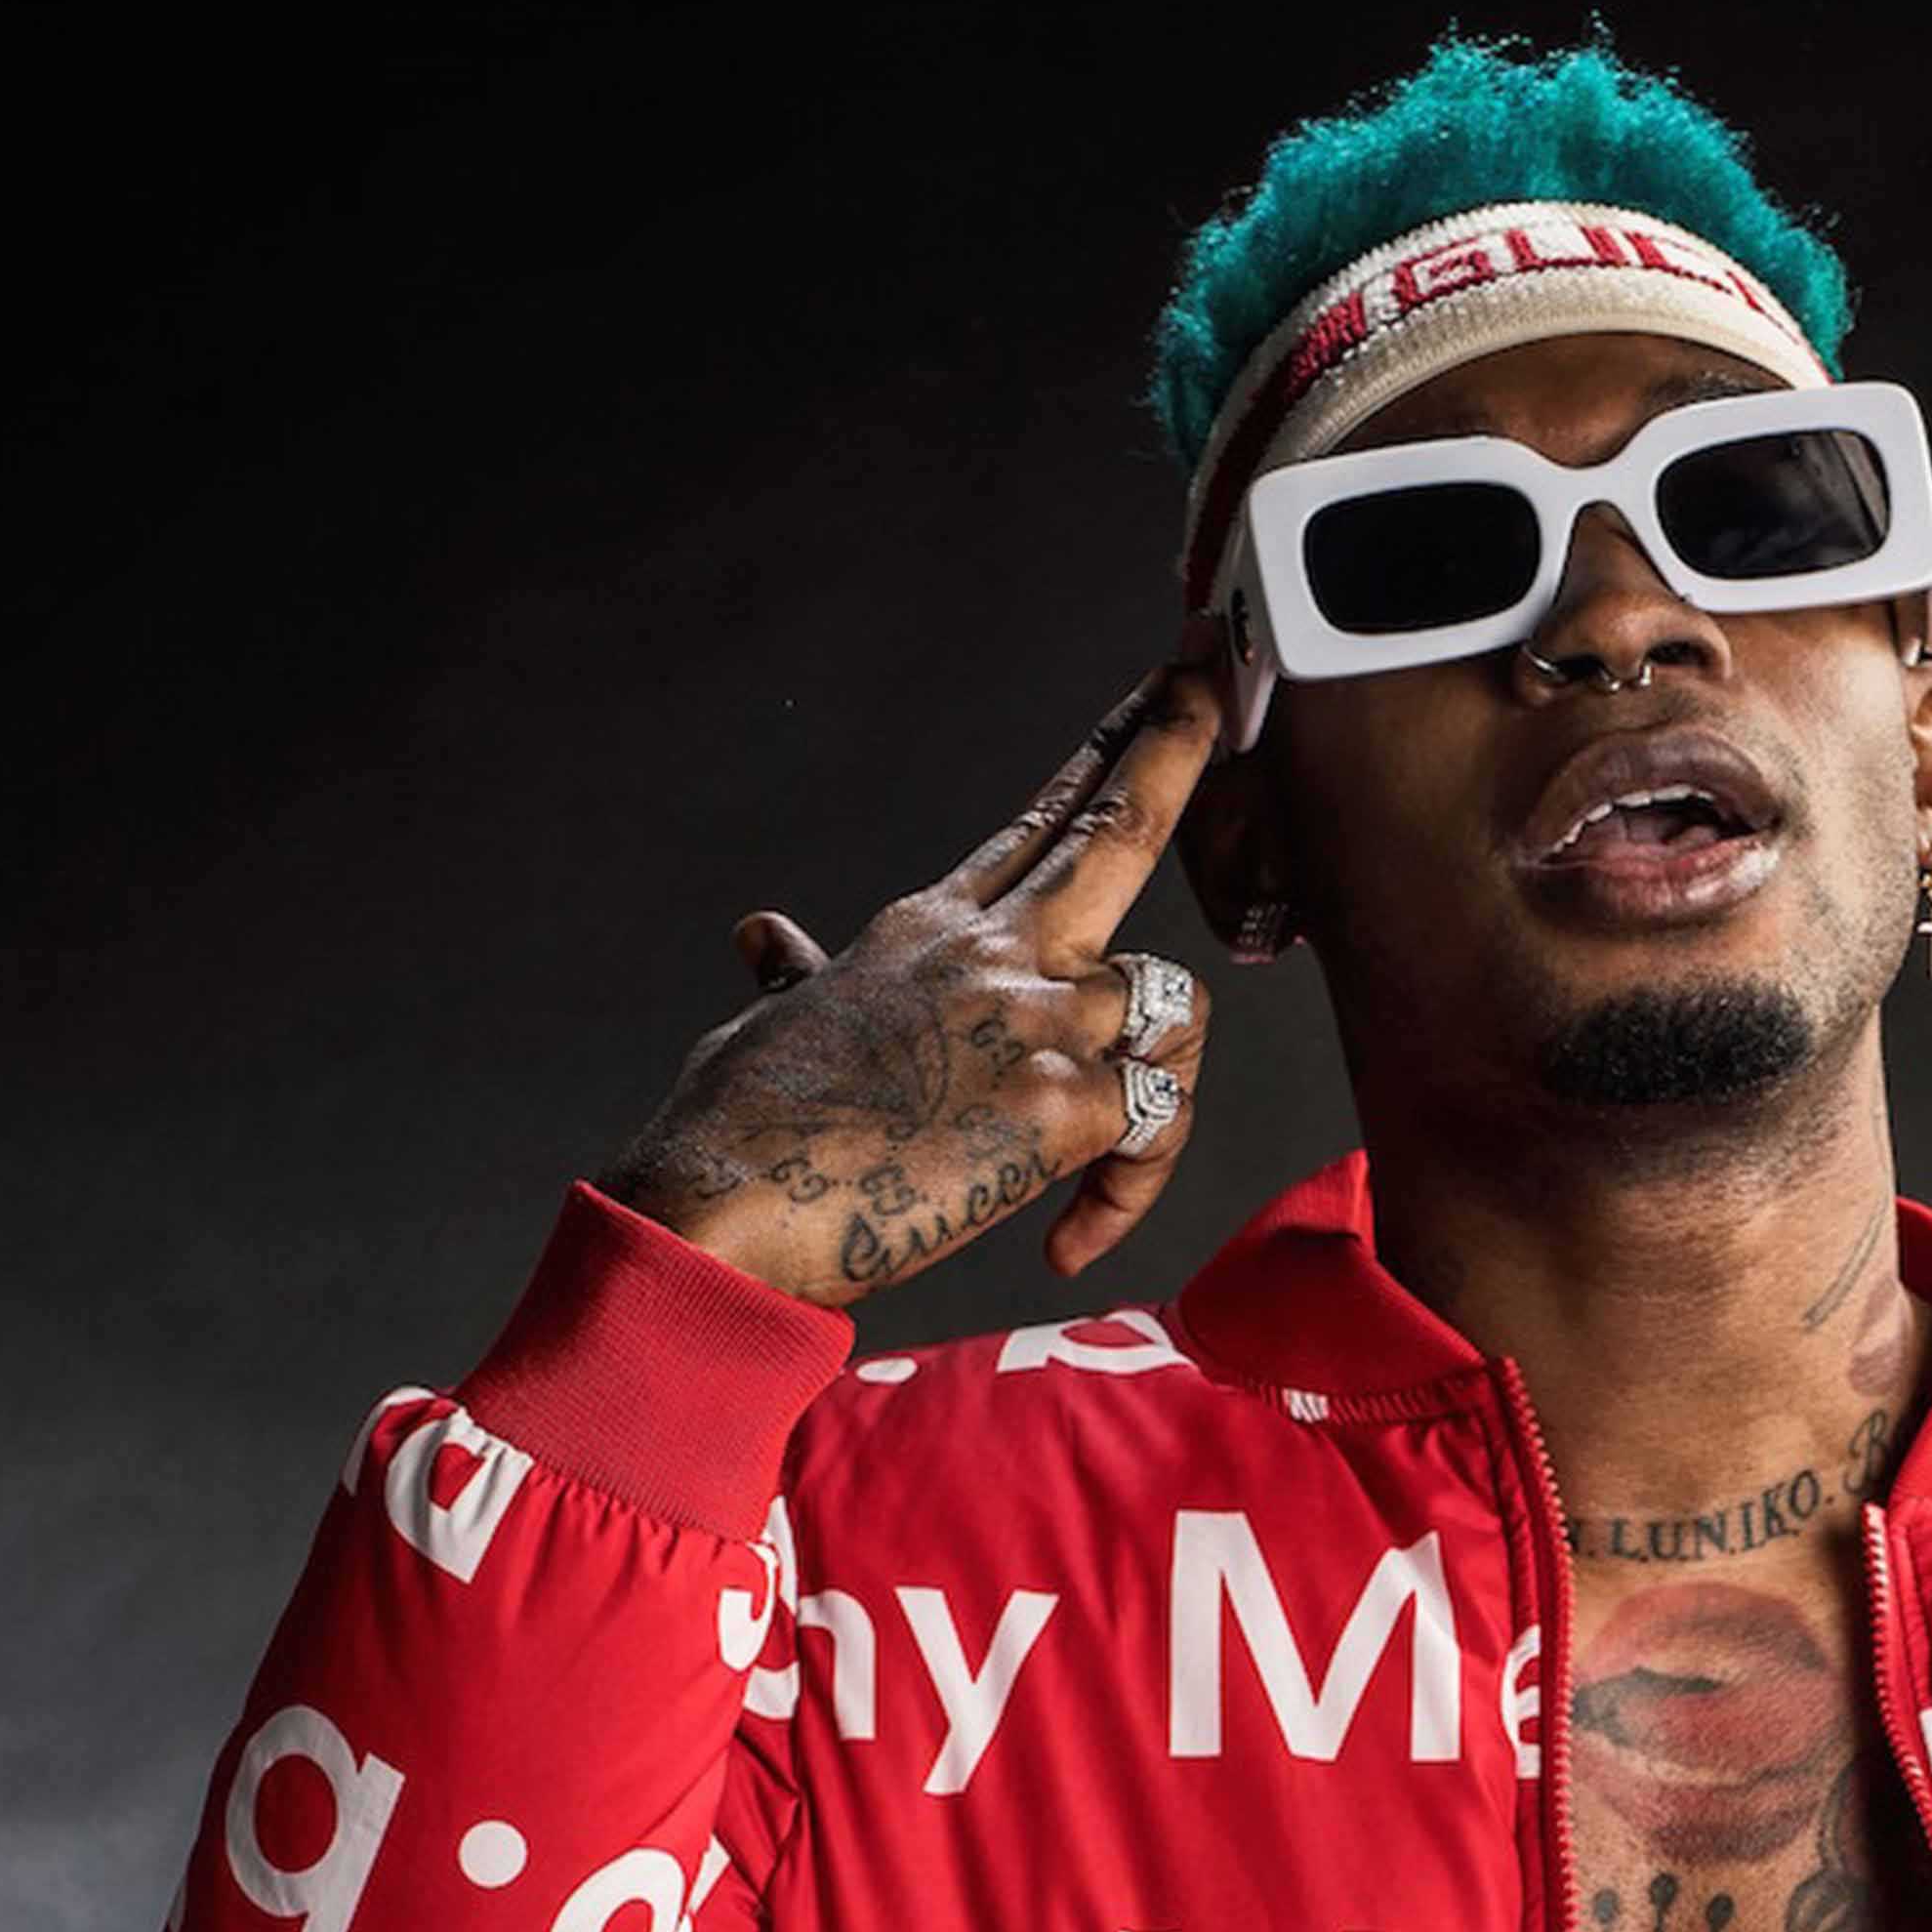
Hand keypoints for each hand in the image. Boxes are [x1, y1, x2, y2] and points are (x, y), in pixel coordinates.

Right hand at [591, 649, 1226, 1308]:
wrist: (720, 1203)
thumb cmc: (737, 1127)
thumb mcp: (771, 1023)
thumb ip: (799, 974)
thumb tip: (765, 938)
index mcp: (927, 928)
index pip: (1034, 826)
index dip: (1102, 757)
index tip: (1156, 699)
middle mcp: (991, 953)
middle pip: (1116, 829)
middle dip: (1174, 752)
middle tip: (1212, 692)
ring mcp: (1035, 1021)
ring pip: (1176, 999)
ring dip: (1167, 1069)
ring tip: (1111, 1152)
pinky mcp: (1062, 1106)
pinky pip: (1159, 1125)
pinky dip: (1131, 1190)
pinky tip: (1070, 1239)